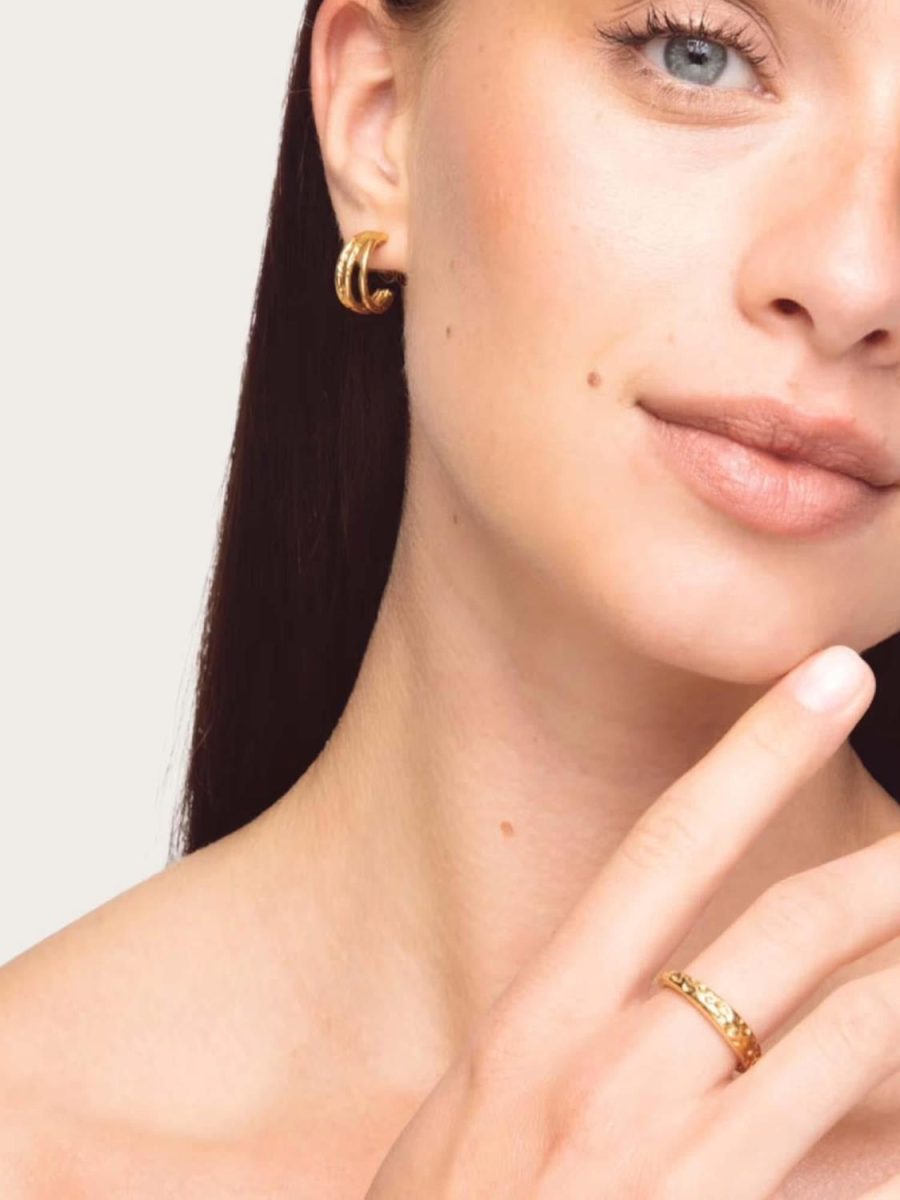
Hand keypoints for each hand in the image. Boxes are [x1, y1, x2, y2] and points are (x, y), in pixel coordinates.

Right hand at [363, 645, 899, 1198]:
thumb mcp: (464, 1132)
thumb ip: (558, 1053)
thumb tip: (662, 994)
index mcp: (532, 1027)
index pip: (663, 848)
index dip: (755, 754)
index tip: (828, 676)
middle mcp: (610, 1078)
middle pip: (786, 928)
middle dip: (888, 865)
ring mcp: (682, 1168)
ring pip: (855, 1029)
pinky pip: (862, 1162)